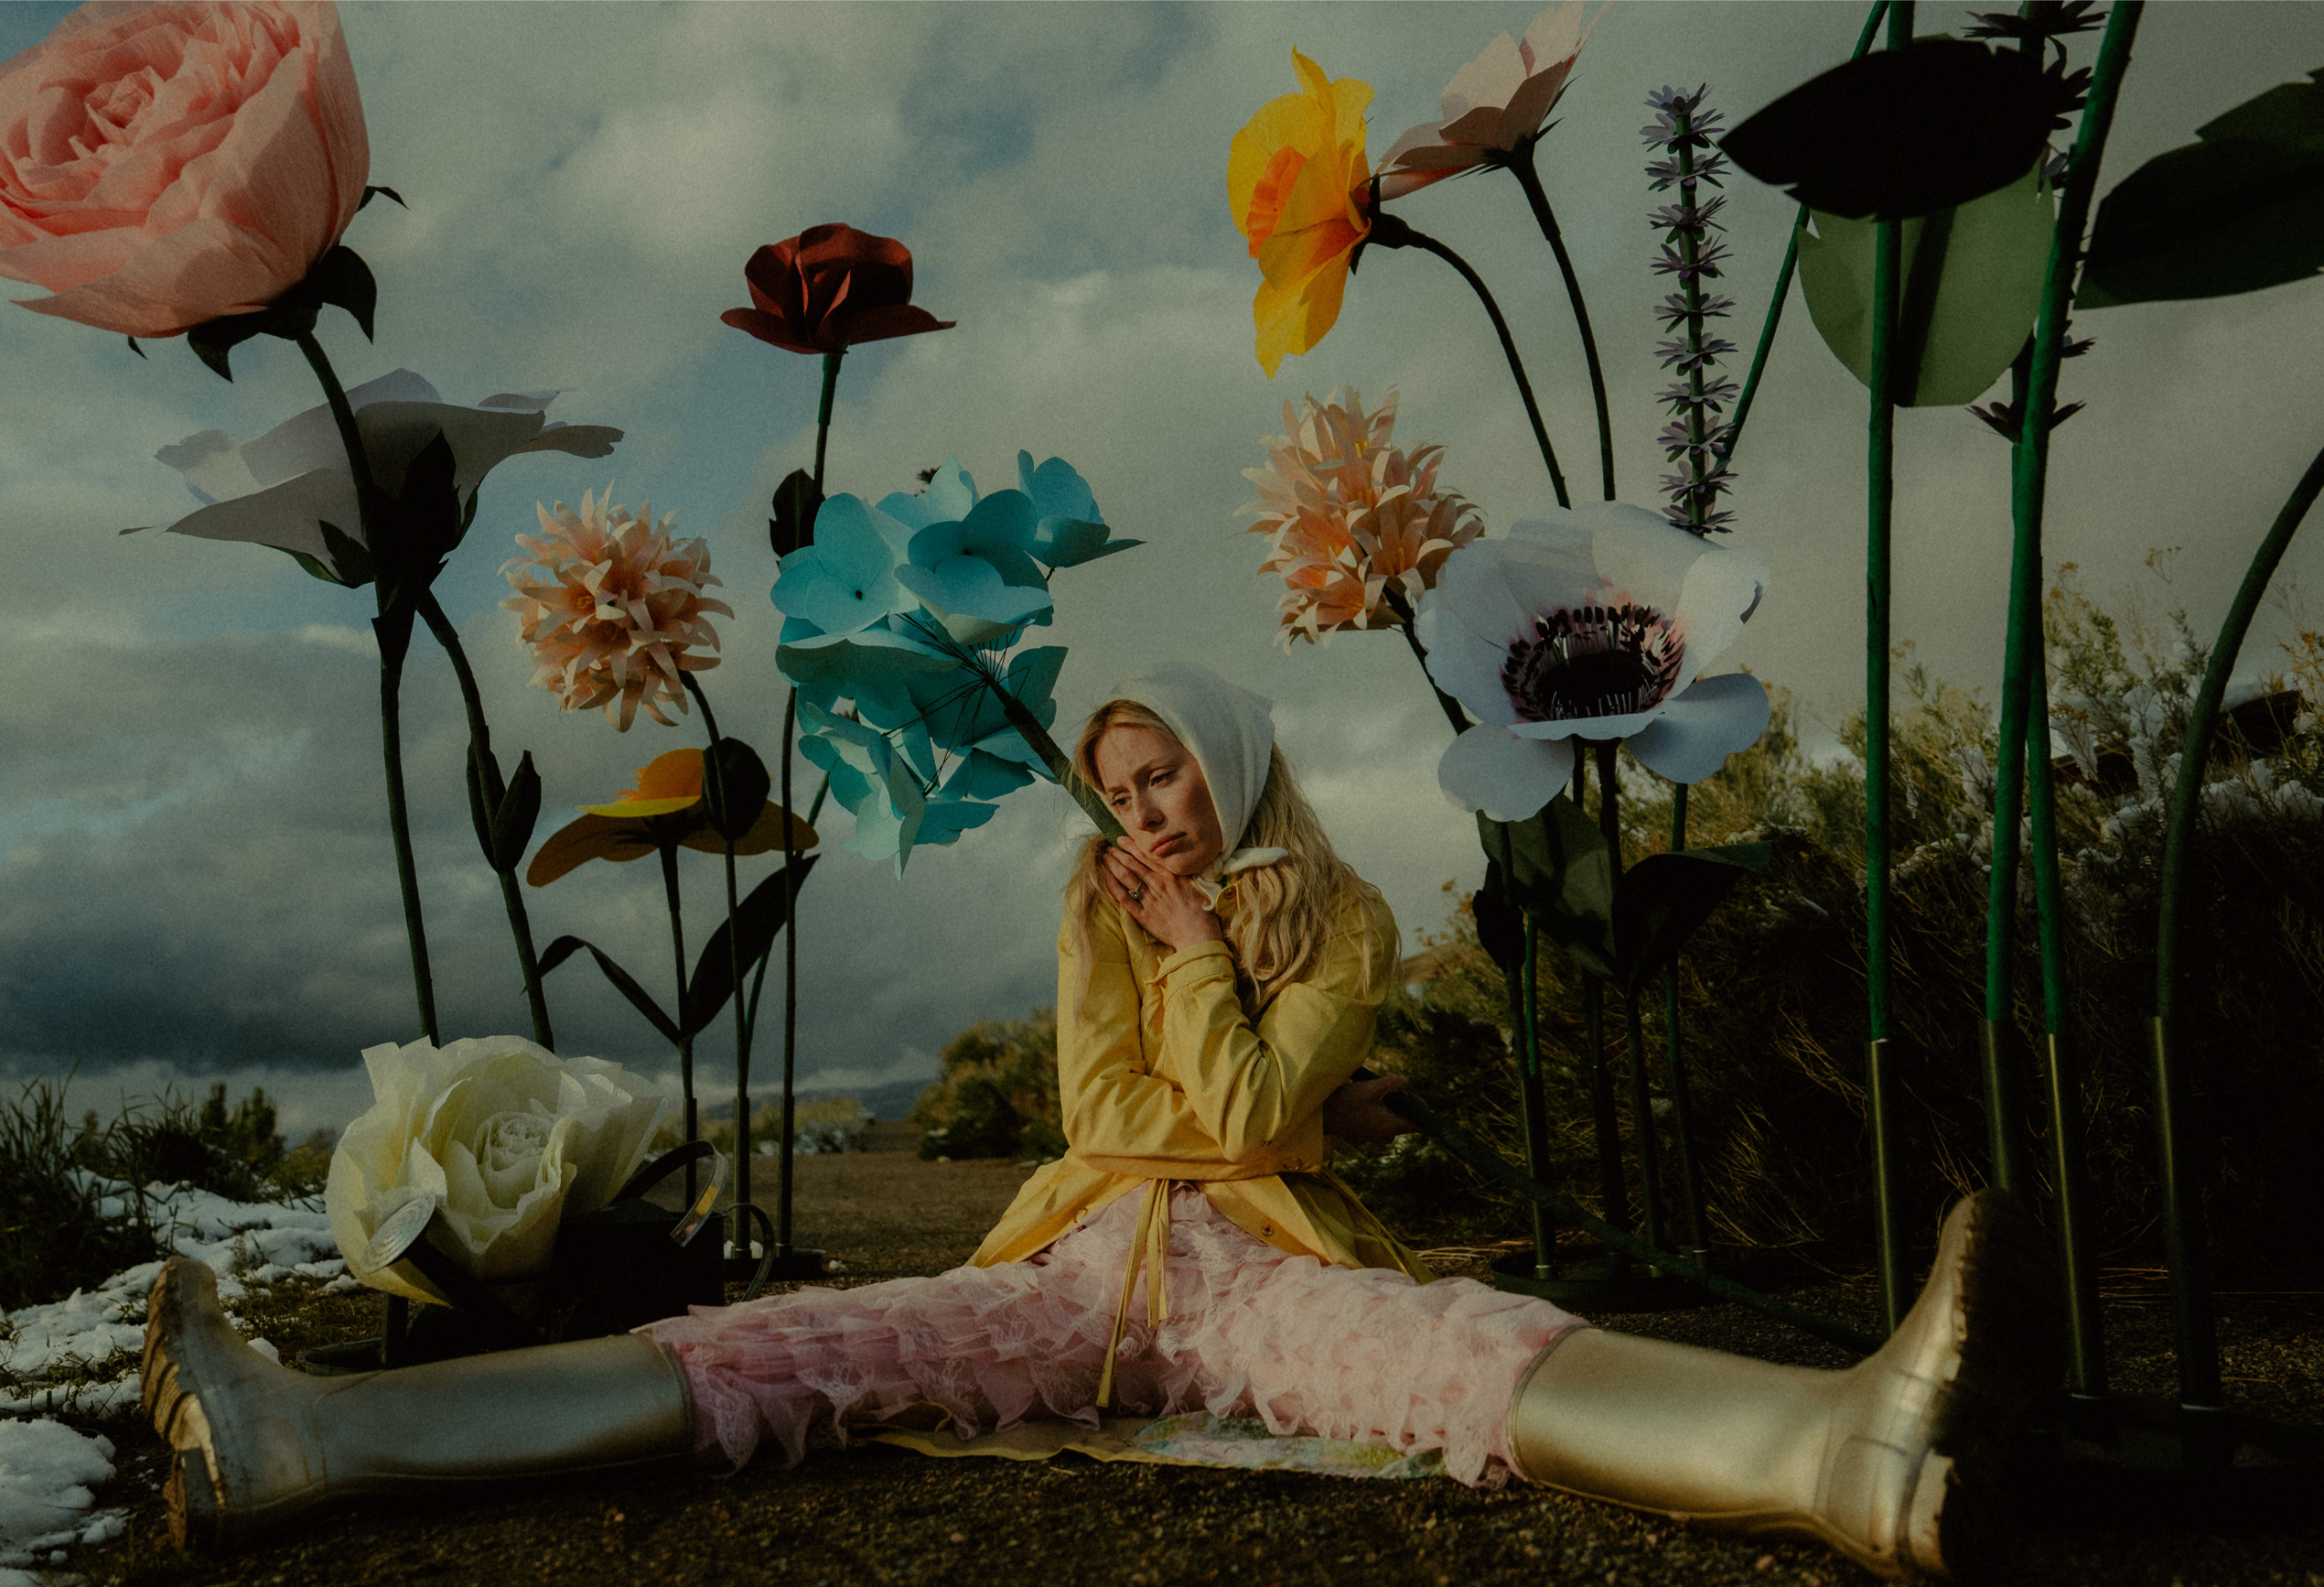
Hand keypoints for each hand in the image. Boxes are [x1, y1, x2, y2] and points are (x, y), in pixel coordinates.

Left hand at [1100, 839, 1224, 952]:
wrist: (1198, 932)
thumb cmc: (1200, 910)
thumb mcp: (1192, 884)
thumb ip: (1178, 873)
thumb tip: (1170, 862)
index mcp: (1169, 874)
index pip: (1145, 855)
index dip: (1131, 846)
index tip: (1121, 839)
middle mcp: (1157, 883)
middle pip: (1132, 864)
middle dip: (1117, 854)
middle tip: (1108, 848)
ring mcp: (1149, 899)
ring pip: (1126, 877)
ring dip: (1113, 866)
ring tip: (1104, 859)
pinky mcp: (1143, 915)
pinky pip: (1124, 898)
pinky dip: (1114, 887)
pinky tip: (1107, 879)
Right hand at [1321, 1073, 1413, 1145]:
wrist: (1321, 1114)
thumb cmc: (1347, 1102)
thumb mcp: (1374, 1087)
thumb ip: (1395, 1084)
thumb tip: (1406, 1084)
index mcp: (1391, 1128)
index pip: (1419, 1124)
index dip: (1420, 1108)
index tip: (1411, 1094)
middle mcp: (1387, 1135)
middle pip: (1406, 1116)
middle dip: (1400, 1098)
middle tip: (1387, 1084)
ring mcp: (1378, 1134)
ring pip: (1394, 1114)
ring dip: (1389, 1099)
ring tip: (1373, 1088)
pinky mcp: (1369, 1131)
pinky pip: (1383, 1117)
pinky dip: (1379, 1105)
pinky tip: (1366, 1096)